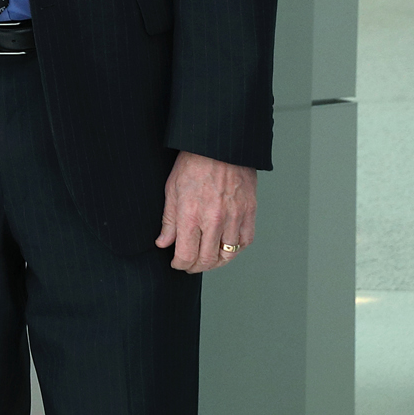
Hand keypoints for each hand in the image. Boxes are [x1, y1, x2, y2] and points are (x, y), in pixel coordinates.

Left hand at [156, 150, 256, 272]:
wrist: (220, 147)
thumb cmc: (193, 164)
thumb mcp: (172, 190)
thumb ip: (169, 221)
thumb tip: (163, 243)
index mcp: (192, 215)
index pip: (186, 254)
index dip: (180, 264)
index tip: (177, 264)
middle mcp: (215, 220)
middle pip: (208, 259)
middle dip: (196, 267)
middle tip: (189, 265)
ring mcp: (235, 218)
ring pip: (228, 255)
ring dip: (216, 262)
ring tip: (207, 260)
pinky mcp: (250, 213)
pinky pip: (245, 241)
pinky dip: (236, 249)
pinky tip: (226, 248)